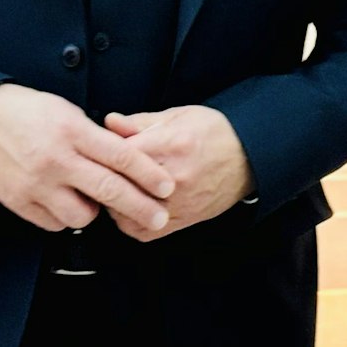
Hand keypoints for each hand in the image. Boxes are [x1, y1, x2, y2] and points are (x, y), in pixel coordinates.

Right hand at [0, 84, 174, 232]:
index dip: (148, 174)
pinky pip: (54, 223)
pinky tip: (65, 203)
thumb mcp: (68, 113)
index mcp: (74, 132)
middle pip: (108, 190)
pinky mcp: (19, 202)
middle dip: (140, 207)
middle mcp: (57, 159)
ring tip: (94, 200)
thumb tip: (129, 160)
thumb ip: (97, 138)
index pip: (121, 156)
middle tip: (160, 218)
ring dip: (95, 212)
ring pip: (81, 215)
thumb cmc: (30, 113)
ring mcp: (37, 183)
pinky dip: (65, 218)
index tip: (167, 187)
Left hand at [103, 106, 252, 241]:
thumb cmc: (216, 133)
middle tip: (98, 171)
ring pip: (127, 212)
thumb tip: (110, 123)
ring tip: (114, 189)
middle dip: (104, 178)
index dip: (102, 152)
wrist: (249, 157)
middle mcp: (175, 177)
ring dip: (114, 202)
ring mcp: (179, 203)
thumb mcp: (179, 116)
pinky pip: (144, 230)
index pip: (120, 154)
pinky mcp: (183, 220)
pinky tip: (129, 208)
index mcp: (173, 145)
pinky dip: (130, 221)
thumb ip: (140, 122)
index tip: (97, 150)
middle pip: (120, 185)